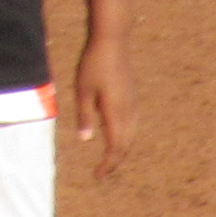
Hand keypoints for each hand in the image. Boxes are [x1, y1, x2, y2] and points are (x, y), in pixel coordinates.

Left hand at [69, 35, 132, 183]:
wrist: (112, 40)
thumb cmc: (93, 63)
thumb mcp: (83, 90)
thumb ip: (85, 116)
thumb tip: (86, 140)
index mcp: (116, 112)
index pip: (115, 148)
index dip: (107, 165)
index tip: (98, 176)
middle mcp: (128, 111)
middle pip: (125, 145)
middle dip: (115, 161)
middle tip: (102, 172)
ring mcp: (133, 103)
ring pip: (131, 135)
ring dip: (121, 149)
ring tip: (109, 158)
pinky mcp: (132, 96)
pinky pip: (132, 124)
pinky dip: (125, 136)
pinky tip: (117, 135)